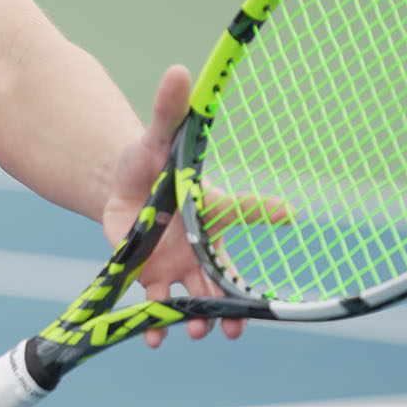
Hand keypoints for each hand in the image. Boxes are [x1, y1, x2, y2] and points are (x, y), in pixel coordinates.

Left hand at [100, 64, 246, 348]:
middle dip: (232, 306)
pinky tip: (152, 337)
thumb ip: (169, 111)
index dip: (263, 210)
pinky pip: (156, 306)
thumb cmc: (150, 163)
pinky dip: (155, 323)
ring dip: (197, 320)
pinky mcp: (150, 276)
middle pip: (223, 279)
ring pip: (194, 301)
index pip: (243, 210)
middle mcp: (200, 245)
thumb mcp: (157, 138)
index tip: (284, 213)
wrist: (121, 187)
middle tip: (236, 326)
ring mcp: (177, 266)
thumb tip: (181, 69)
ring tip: (196, 333)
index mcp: (211, 211)